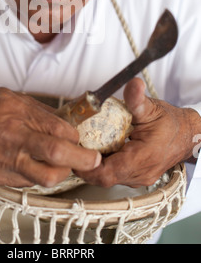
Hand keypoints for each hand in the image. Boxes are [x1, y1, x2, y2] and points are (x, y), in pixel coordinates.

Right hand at [0, 88, 100, 187]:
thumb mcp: (11, 97)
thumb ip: (39, 112)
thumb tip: (65, 124)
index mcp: (17, 114)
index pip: (59, 129)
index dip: (76, 136)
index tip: (80, 138)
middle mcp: (12, 138)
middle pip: (57, 154)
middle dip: (83, 158)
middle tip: (94, 159)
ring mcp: (4, 161)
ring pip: (45, 177)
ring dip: (62, 172)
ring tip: (64, 164)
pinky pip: (28, 182)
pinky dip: (39, 175)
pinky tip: (39, 165)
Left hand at [74, 77, 200, 187]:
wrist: (188, 135)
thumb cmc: (170, 123)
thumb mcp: (151, 108)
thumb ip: (137, 99)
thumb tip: (133, 84)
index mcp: (142, 159)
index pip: (106, 173)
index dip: (86, 165)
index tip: (75, 148)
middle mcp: (139, 174)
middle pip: (102, 178)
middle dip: (85, 163)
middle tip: (74, 144)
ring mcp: (138, 177)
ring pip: (107, 178)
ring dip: (93, 164)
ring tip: (83, 144)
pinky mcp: (136, 176)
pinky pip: (115, 175)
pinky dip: (104, 163)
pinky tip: (98, 147)